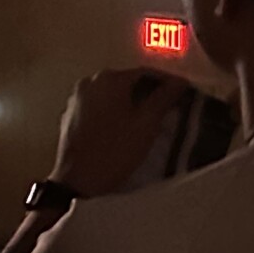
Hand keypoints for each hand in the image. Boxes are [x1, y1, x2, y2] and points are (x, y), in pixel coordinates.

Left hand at [52, 69, 186, 198]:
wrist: (78, 179)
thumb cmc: (116, 150)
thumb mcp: (146, 124)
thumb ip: (164, 98)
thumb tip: (179, 81)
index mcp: (109, 79)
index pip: (145, 73)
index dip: (167, 81)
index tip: (182, 91)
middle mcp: (89, 82)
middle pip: (127, 81)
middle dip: (149, 91)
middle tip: (169, 105)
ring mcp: (77, 98)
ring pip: (111, 93)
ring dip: (131, 101)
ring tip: (149, 116)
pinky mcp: (70, 114)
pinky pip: (98, 105)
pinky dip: (113, 110)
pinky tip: (124, 125)